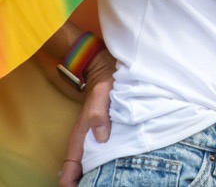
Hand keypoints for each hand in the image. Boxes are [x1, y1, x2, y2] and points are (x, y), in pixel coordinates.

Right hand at [59, 50, 114, 186]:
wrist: (110, 71)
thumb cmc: (105, 84)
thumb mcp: (102, 95)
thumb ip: (98, 114)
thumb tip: (101, 138)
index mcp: (81, 133)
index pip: (70, 164)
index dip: (70, 180)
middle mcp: (86, 138)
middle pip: (81, 167)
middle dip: (85, 180)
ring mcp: (95, 136)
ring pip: (92, 161)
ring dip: (95, 173)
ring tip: (103, 183)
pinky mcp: (105, 132)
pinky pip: (103, 152)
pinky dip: (105, 162)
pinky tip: (114, 169)